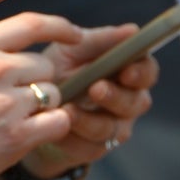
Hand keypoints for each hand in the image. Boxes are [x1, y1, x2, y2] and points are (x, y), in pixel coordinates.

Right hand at [0, 13, 82, 179]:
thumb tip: (20, 54)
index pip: (31, 24)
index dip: (60, 28)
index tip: (74, 35)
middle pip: (44, 66)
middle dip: (37, 84)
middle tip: (14, 106)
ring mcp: (6, 103)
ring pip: (53, 94)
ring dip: (42, 109)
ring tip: (11, 123)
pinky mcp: (16, 136)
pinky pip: (59, 121)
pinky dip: (51, 129)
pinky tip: (29, 136)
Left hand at [22, 24, 156, 176]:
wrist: (32, 107)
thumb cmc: (57, 72)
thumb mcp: (71, 51)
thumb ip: (98, 41)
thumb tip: (131, 30)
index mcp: (127, 74)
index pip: (147, 72)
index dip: (141, 72)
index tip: (126, 70)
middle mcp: (127, 102)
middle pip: (136, 102)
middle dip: (116, 96)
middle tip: (95, 88)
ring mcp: (113, 128)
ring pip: (111, 128)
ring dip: (89, 120)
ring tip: (66, 110)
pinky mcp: (93, 149)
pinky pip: (89, 148)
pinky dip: (72, 138)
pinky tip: (57, 129)